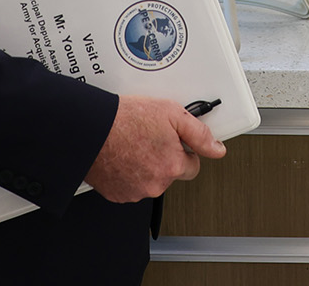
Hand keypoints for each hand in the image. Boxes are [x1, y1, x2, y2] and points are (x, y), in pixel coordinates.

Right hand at [83, 95, 224, 202]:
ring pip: (150, 181)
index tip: (172, 142)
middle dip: (163, 158)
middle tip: (149, 139)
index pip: (192, 166)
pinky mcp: (117, 195)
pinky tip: (122, 157)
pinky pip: (130, 186)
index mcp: (172, 166)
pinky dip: (128, 175)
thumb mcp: (172, 113)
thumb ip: (199, 134)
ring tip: (132, 145)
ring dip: (145, 167)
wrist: (90, 129)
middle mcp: (156, 184)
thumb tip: (218, 149)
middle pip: (170, 174)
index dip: (183, 150)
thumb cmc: (125, 119)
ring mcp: (135, 192)